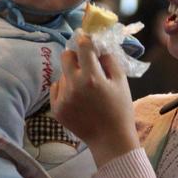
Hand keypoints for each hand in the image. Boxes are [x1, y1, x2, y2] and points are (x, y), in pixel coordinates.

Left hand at [50, 35, 139, 166]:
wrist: (110, 139)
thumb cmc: (120, 109)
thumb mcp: (121, 81)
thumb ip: (109, 60)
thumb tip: (98, 46)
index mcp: (92, 77)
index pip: (83, 47)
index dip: (85, 40)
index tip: (86, 38)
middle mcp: (74, 85)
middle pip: (66, 56)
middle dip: (75, 55)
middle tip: (84, 62)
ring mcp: (63, 98)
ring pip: (63, 74)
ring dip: (72, 75)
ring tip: (85, 88)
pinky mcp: (56, 109)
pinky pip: (56, 88)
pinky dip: (65, 88)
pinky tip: (77, 97)